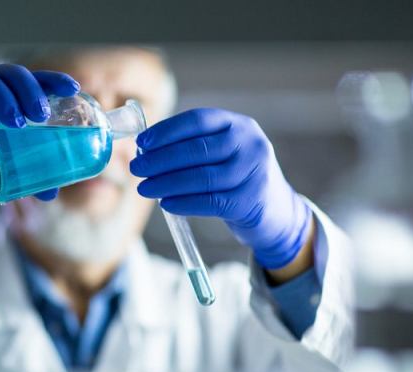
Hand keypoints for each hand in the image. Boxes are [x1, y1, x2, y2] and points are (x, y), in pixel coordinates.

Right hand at [0, 64, 79, 199]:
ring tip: (16, 124)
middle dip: (31, 92)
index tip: (73, 89)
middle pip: (13, 74)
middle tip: (41, 116)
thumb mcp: (0, 158)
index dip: (54, 80)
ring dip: (4, 100)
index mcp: (9, 91)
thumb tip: (51, 194)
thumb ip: (24, 172)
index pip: (35, 78)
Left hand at [130, 108, 311, 269]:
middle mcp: (250, 144)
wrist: (276, 211)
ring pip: (201, 177)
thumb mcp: (224, 152)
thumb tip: (145, 149)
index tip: (142, 142)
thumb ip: (193, 146)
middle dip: (160, 159)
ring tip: (144, 188)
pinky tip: (166, 203)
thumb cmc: (237, 178)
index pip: (198, 120)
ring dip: (166, 183)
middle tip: (136, 168)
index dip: (166, 130)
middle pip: (196, 149)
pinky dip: (183, 203)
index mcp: (239, 125)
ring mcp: (254, 172)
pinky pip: (209, 202)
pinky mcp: (250, 201)